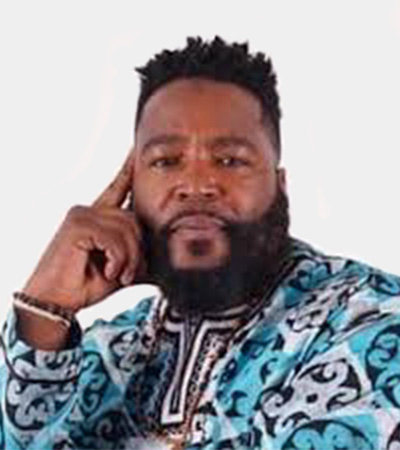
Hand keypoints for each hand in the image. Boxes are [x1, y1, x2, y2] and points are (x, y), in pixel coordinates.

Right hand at [22, 148, 143, 312]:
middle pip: (133, 219)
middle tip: (129, 273)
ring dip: (129, 259)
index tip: (136, 152)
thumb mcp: (121, 266)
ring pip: (127, 230)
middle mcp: (89, 210)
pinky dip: (118, 260)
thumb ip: (138, 254)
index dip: (127, 170)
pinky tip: (109, 272)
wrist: (57, 301)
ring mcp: (82, 214)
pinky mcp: (78, 224)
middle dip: (138, 250)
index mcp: (98, 217)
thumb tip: (166, 258)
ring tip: (119, 275)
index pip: (117, 188)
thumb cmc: (86, 283)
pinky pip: (114, 239)